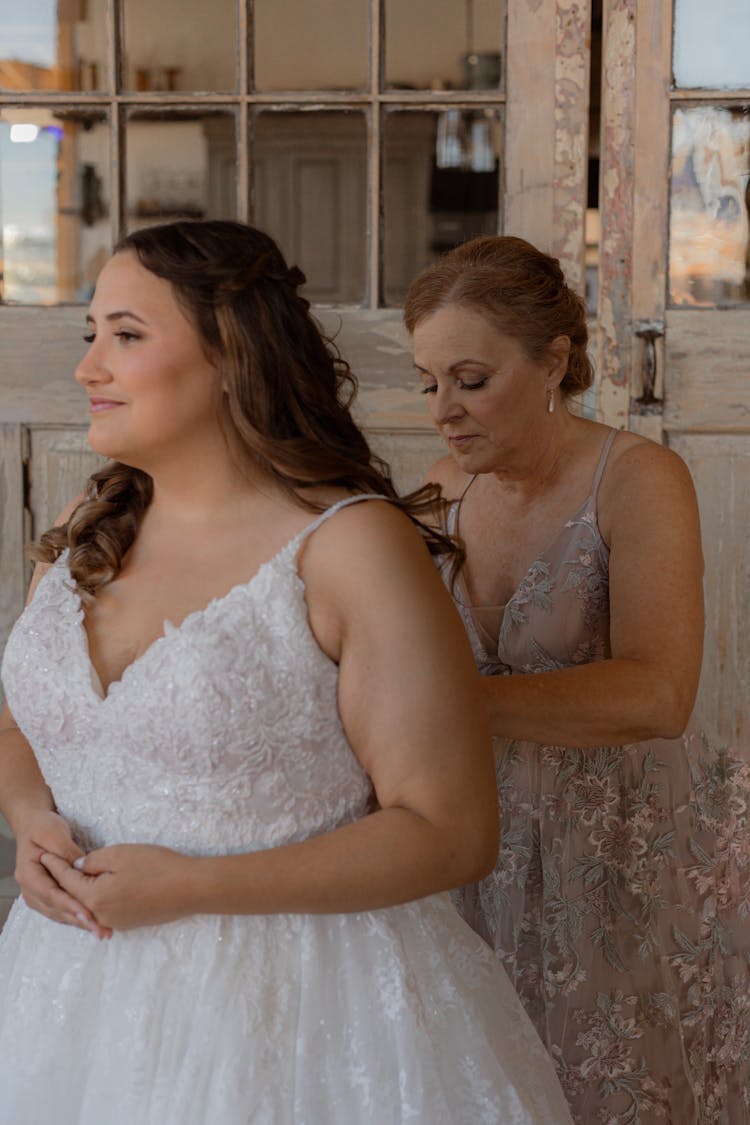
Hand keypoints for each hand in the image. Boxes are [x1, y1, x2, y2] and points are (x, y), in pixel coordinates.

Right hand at [14, 809, 110, 938]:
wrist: (34, 825)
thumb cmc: (43, 826)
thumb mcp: (54, 833)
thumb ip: (66, 852)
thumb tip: (81, 869)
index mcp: (28, 874)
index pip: (51, 894)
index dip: (70, 906)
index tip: (88, 914)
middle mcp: (31, 889)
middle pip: (56, 909)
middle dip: (79, 920)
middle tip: (101, 930)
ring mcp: (38, 895)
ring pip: (60, 914)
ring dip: (80, 924)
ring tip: (102, 931)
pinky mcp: (49, 896)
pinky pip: (63, 910)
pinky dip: (78, 918)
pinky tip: (94, 924)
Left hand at [40, 843, 196, 931]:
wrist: (191, 888)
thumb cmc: (157, 866)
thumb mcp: (120, 854)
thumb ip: (93, 861)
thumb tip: (78, 867)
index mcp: (95, 898)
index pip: (67, 880)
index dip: (55, 864)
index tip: (42, 853)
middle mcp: (101, 916)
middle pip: (75, 897)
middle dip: (62, 882)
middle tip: (50, 866)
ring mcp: (116, 923)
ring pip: (90, 906)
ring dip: (79, 893)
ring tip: (68, 878)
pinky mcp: (129, 923)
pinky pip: (104, 912)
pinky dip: (96, 901)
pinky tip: (95, 891)